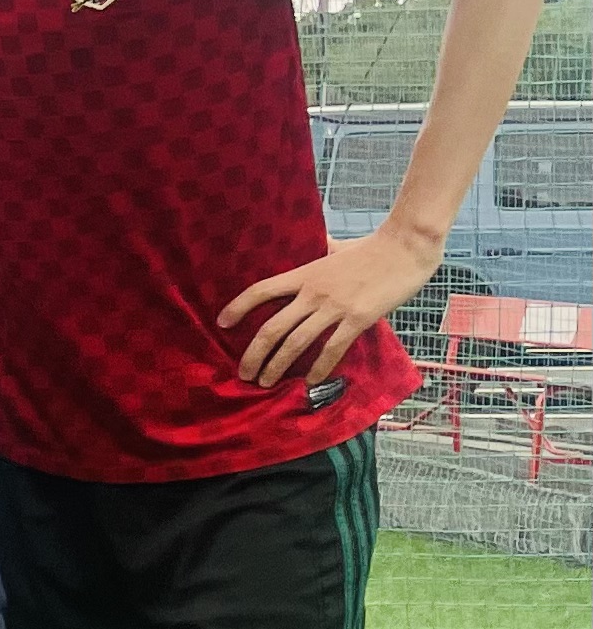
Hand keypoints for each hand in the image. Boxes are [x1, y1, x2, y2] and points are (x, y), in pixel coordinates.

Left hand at [222, 223, 438, 387]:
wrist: (406, 247)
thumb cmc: (372, 247)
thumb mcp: (336, 247)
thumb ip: (320, 251)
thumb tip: (317, 245)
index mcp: (304, 273)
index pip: (261, 290)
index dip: (238, 307)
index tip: (222, 323)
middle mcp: (313, 292)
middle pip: (272, 327)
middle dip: (253, 354)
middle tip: (243, 373)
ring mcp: (335, 307)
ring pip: (296, 342)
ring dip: (277, 366)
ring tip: (265, 382)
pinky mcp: (359, 319)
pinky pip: (332, 349)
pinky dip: (319, 368)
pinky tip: (310, 382)